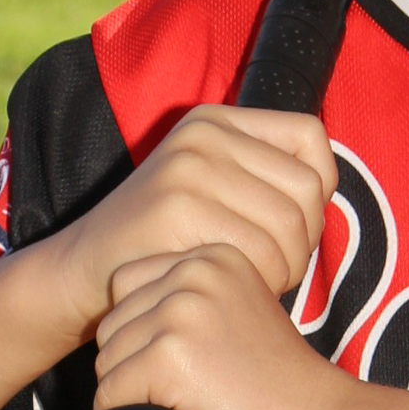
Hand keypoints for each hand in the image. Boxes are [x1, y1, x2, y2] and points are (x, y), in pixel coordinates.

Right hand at [57, 108, 335, 333]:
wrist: (84, 269)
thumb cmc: (162, 240)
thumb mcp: (210, 189)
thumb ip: (262, 179)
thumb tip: (324, 189)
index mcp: (216, 121)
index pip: (310, 137)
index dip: (319, 189)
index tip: (295, 225)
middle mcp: (204, 134)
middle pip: (307, 188)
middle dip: (304, 240)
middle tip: (276, 267)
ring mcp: (189, 167)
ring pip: (290, 225)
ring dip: (286, 267)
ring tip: (257, 280)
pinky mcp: (178, 208)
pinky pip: (260, 252)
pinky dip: (261, 280)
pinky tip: (234, 288)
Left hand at [92, 244, 349, 409]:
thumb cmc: (280, 384)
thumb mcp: (241, 312)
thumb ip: (194, 301)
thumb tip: (122, 322)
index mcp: (212, 257)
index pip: (127, 287)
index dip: (143, 334)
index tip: (184, 364)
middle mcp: (194, 273)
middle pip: (113, 324)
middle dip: (134, 365)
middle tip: (187, 392)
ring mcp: (181, 312)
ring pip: (108, 360)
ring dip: (132, 394)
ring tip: (185, 406)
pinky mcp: (169, 356)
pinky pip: (111, 393)